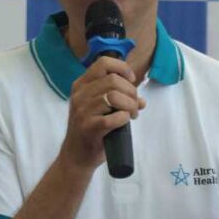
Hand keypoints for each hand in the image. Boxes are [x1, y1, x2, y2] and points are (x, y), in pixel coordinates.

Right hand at [58, 56, 146, 170]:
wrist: (77, 155)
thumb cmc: (91, 129)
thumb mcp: (97, 107)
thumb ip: (116, 98)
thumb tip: (141, 100)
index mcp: (81, 85)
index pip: (103, 63)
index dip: (122, 68)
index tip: (131, 80)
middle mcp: (79, 95)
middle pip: (113, 80)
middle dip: (131, 92)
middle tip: (134, 105)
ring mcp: (82, 111)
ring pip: (114, 97)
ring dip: (130, 106)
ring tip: (132, 114)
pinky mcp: (89, 127)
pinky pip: (113, 117)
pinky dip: (124, 118)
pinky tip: (125, 122)